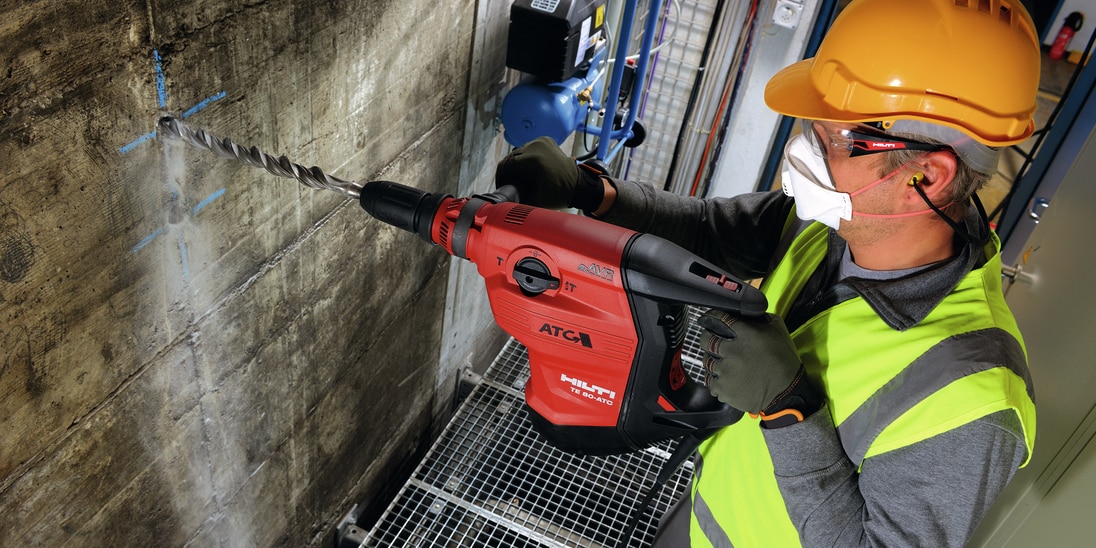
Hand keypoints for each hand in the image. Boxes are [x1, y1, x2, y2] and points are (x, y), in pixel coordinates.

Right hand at [495, 137, 604, 210]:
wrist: (578, 186)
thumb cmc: (558, 195)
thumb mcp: (532, 198)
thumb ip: (513, 196)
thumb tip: (498, 197)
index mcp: (533, 159)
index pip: (507, 164)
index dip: (501, 176)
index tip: (501, 185)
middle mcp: (537, 145)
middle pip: (512, 157)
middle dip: (508, 170)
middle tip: (507, 183)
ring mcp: (542, 140)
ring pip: (519, 152)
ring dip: (517, 163)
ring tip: (518, 177)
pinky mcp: (546, 140)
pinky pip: (529, 148)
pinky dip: (526, 157)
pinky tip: (528, 168)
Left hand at [698, 310, 822, 426]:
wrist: (787, 392)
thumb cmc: (784, 360)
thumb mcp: (778, 330)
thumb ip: (759, 318)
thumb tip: (746, 313)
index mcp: (745, 333)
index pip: (718, 318)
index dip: (711, 317)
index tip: (709, 319)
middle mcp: (732, 350)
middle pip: (705, 339)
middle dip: (707, 338)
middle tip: (712, 342)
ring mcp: (725, 370)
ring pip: (706, 360)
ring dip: (713, 361)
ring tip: (725, 364)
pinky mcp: (723, 388)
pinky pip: (709, 380)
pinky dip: (716, 380)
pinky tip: (726, 379)